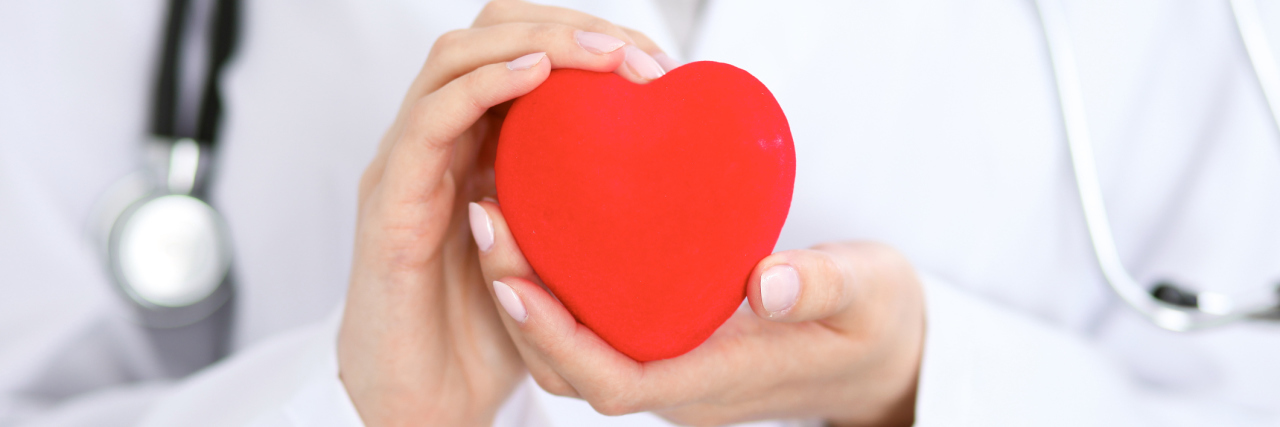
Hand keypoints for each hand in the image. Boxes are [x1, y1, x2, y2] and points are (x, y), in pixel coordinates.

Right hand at [337, 1, 676, 424]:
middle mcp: (435, 142)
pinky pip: (431, 120)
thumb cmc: (487, 336)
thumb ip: (584, 208)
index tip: (656, 62)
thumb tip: (665, 173)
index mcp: (473, 146)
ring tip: (603, 53)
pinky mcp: (390, 203)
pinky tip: (538, 75)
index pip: (521, 48)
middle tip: (639, 56)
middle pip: (487, 32)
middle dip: (568, 25)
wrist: (422, 405)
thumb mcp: (555, 254)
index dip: (586, 36)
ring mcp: (406, 165)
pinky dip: (486, 84)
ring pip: (455, 57)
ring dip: (535, 41)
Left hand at [468, 200, 925, 425]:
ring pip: (579, 356)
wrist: (888, 359)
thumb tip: (765, 283)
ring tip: (500, 221)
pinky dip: (563, 294)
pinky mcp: (674, 352)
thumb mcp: (869, 293)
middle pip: (576, 371)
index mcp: (718, 381)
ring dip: (531, 300)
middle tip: (488, 223)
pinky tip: (547, 235)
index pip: (615, 382)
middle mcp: (682, 388)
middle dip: (521, 309)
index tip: (515, 279)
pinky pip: (600, 333)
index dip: (557, 338)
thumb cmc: (880, 324)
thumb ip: (821, 285)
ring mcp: (675, 375)